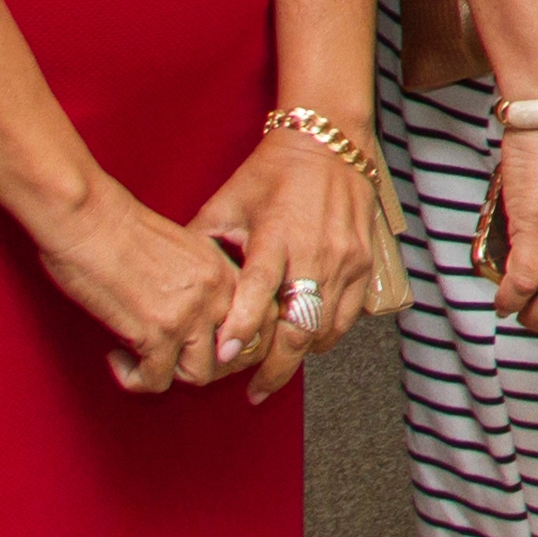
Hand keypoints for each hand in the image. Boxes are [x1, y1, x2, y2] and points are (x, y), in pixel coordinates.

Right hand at [30, 180, 255, 395]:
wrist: (88, 220)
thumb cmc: (123, 231)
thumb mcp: (185, 249)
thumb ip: (204, 281)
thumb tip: (206, 317)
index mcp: (226, 271)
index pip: (266, 321)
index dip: (245, 344)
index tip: (217, 350)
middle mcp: (217, 294)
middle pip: (236, 356)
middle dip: (206, 367)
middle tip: (176, 361)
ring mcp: (189, 315)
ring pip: (199, 375)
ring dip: (169, 372)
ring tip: (144, 357)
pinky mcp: (155, 333)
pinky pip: (156, 380)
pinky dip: (134, 377)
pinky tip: (120, 357)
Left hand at [188, 123, 382, 403]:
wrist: (329, 144)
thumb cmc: (272, 172)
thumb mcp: (227, 202)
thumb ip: (203, 244)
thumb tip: (173, 282)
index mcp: (277, 234)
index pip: (259, 289)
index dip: (242, 326)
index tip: (223, 354)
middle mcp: (316, 250)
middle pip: (300, 324)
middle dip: (275, 366)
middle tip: (254, 391)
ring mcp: (345, 259)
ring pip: (326, 327)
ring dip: (300, 354)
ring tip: (276, 370)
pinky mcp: (364, 262)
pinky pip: (347, 315)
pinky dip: (325, 335)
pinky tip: (306, 341)